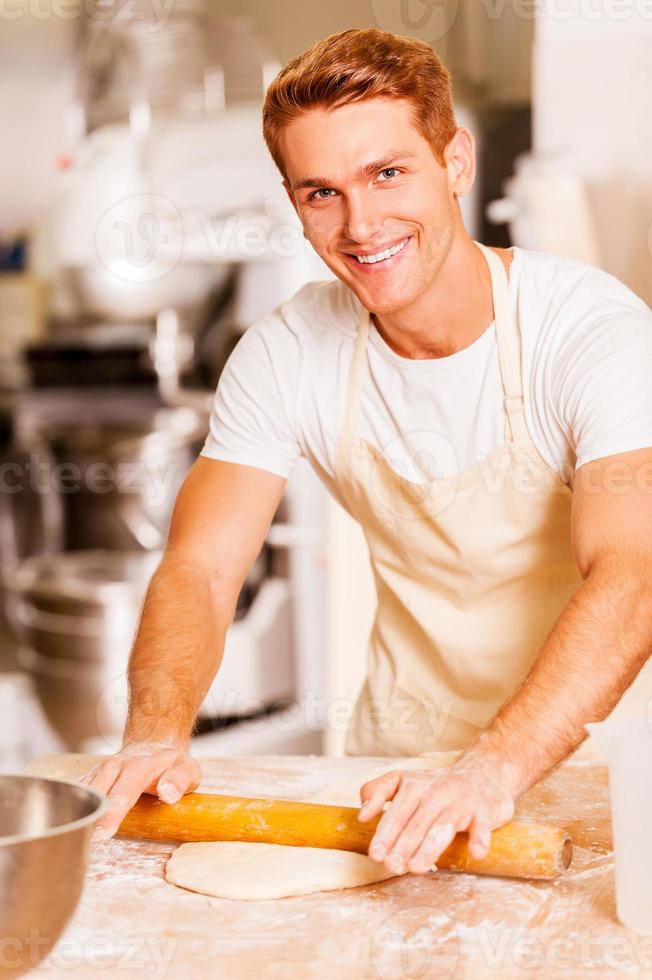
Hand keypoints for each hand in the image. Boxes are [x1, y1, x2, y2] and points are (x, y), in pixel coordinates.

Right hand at [79, 741, 202, 840]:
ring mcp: (100, 771)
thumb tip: (168, 794)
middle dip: (90, 815)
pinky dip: (69, 807)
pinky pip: (74, 792)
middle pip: (98, 791)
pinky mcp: (90, 778)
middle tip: (85, 841)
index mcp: (140, 766)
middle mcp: (116, 766)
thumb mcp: (186, 769)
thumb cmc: (170, 764)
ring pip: (82, 791)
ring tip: (70, 838)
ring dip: (76, 813)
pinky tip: (64, 827)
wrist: (152, 746)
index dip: (113, 811)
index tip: (104, 832)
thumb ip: (179, 780)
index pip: (125, 789)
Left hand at [357, 762, 514, 875]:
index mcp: (414, 785)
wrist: (482, 773)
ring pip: (443, 827)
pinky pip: (481, 827)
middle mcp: (436, 792)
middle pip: (417, 823)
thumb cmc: (436, 786)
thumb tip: (361, 816)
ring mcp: (460, 802)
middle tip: (392, 866)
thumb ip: (377, 792)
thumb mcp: (403, 780)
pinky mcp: (483, 812)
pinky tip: (476, 853)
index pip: (396, 813)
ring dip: (429, 848)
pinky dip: (480, 839)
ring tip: (416, 867)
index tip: (375, 854)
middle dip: (403, 845)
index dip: (385, 834)